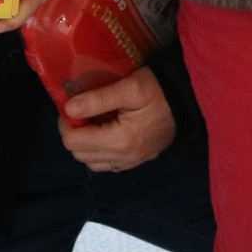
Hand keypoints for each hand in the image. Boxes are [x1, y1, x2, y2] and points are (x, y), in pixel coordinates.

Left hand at [58, 65, 177, 170]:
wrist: (186, 99)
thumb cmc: (158, 89)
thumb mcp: (128, 88)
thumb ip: (97, 99)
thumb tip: (68, 108)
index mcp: (120, 140)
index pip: (74, 142)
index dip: (65, 124)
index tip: (70, 107)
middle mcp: (124, 157)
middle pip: (80, 155)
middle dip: (73, 134)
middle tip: (79, 112)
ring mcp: (132, 162)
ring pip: (92, 162)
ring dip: (85, 144)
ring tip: (92, 122)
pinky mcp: (137, 160)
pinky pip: (108, 164)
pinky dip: (99, 151)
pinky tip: (105, 132)